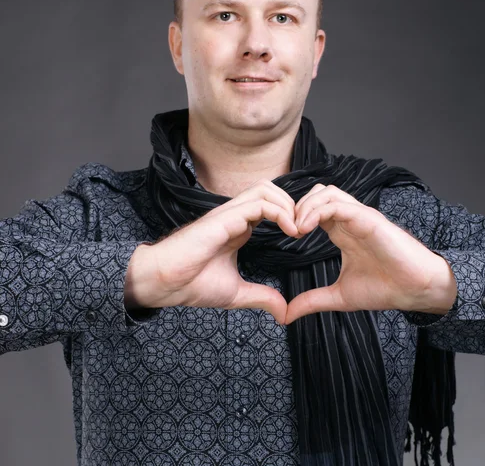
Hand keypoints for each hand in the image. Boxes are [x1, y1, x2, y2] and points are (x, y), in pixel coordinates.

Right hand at [125, 179, 297, 323]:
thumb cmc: (191, 284)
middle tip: (304, 229)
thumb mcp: (236, 293)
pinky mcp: (225, 217)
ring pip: (266, 189)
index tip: (302, 237)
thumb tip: (283, 311)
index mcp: (238, 228)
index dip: (289, 216)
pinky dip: (280, 212)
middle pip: (269, 190)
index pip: (269, 207)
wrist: (164, 283)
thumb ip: (261, 297)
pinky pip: (259, 203)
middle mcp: (235, 216)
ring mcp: (229, 214)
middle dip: (292, 204)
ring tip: (298, 228)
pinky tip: (290, 231)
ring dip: (288, 205)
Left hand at [286, 184, 457, 323]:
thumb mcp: (339, 296)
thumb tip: (286, 315)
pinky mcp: (369, 218)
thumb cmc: (385, 289)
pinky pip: (339, 204)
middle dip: (297, 206)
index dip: (295, 217)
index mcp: (342, 231)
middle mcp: (350, 219)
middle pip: (317, 194)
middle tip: (287, 230)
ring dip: (306, 205)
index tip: (284, 237)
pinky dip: (318, 211)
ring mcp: (359, 216)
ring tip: (296, 228)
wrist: (416, 291)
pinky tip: (306, 228)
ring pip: (327, 192)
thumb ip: (312, 301)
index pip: (314, 209)